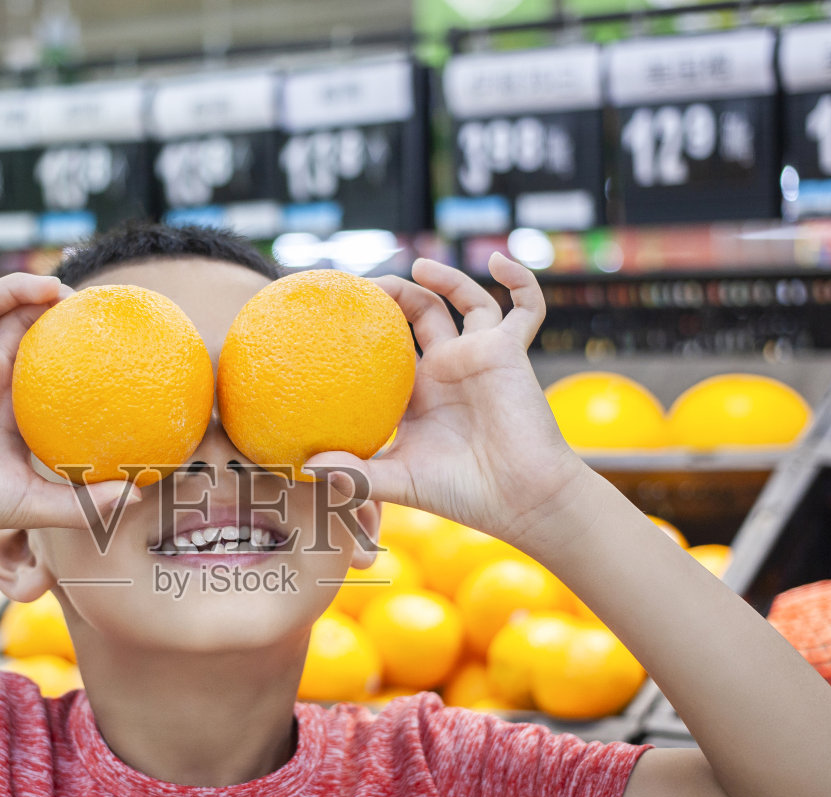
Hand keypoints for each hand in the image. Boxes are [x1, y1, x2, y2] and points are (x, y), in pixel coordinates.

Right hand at [0, 271, 134, 552]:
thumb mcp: (34, 504)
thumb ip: (83, 502)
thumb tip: (140, 497)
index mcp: (10, 406)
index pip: (46, 362)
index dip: (70, 343)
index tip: (106, 334)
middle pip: (21, 324)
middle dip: (50, 305)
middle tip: (84, 303)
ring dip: (17, 287)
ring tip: (51, 288)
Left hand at [305, 254, 590, 550]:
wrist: (520, 500)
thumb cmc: (463, 494)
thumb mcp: (399, 482)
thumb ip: (355, 475)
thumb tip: (305, 467)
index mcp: (418, 393)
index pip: (388, 347)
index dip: (367, 327)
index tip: (335, 310)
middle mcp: (448, 369)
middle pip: (422, 314)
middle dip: (398, 293)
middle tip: (368, 284)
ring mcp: (480, 356)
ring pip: (467, 301)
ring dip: (446, 278)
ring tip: (418, 265)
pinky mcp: (510, 352)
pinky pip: (525, 307)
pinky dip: (520, 280)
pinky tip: (500, 261)